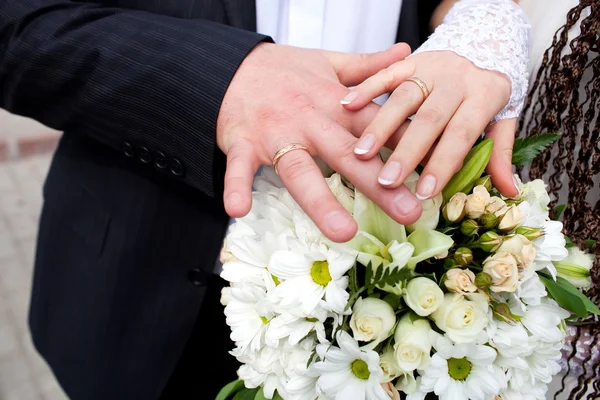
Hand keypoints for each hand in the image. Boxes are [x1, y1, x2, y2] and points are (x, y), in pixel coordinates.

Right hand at [217, 42, 421, 242]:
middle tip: (410, 212)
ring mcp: (276, 134)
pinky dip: (237, 187)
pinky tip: (239, 209)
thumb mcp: (329, 62)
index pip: (377, 126)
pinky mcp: (243, 144)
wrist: (233, 65)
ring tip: (343, 232)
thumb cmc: (284, 70)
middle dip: (380, 184)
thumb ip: (368, 66)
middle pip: (348, 155)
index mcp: (334, 104)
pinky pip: (238, 168)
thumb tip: (407, 53)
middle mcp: (309, 121)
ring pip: (300, 170)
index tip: (436, 170)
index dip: (408, 146)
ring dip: (321, 200)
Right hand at [341, 51, 519, 199]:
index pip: (461, 134)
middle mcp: (457, 79)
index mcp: (484, 95)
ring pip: (403, 97)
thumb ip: (501, 152)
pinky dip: (366, 88)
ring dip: (380, 126)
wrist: (483, 42)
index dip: (443, 163)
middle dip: (407, 152)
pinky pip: (386, 73)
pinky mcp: (410, 60)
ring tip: (361, 154)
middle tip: (388, 181)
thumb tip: (509, 190)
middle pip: (429, 119)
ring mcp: (431, 68)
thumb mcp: (503, 116)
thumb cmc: (487, 90)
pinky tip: (348, 106)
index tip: (425, 192)